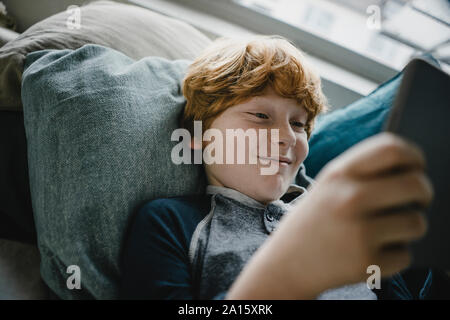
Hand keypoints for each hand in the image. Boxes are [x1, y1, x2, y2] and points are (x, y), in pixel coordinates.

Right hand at [227, 132, 432, 298]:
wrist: (285, 264)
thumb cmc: (314, 221)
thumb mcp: (328, 186)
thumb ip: (364, 172)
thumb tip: (414, 168)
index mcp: (339, 174)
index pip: (392, 148)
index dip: (414, 156)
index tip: (416, 168)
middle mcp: (349, 198)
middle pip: (416, 184)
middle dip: (425, 193)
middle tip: (417, 201)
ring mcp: (358, 232)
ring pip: (417, 223)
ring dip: (407, 228)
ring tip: (384, 232)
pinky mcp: (365, 263)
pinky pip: (405, 255)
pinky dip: (393, 256)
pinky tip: (370, 253)